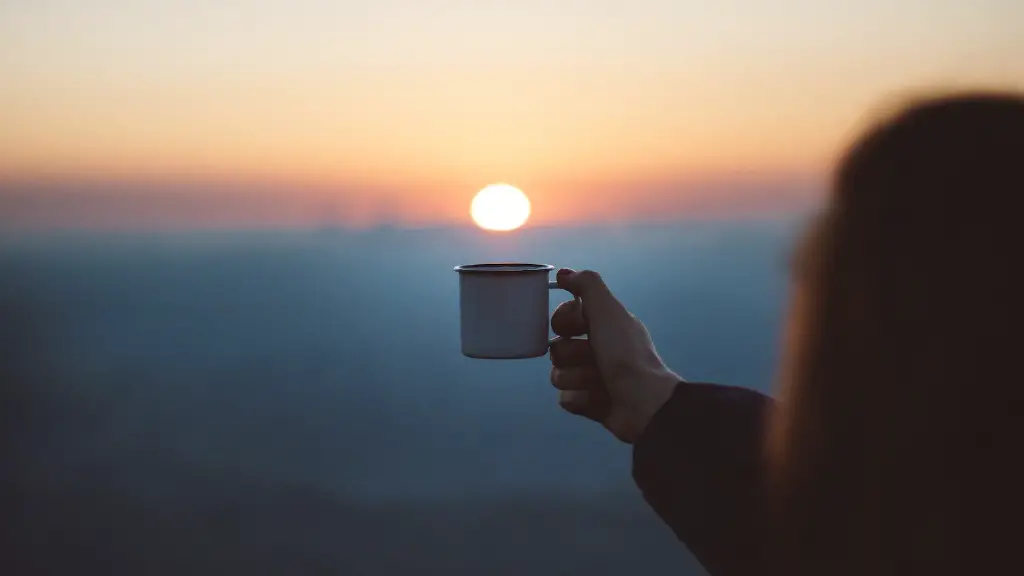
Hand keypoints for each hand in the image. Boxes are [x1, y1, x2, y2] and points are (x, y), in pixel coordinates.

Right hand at [549, 268, 681, 443]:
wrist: (642, 402)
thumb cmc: (626, 353)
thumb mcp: (608, 310)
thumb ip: (586, 285)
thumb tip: (563, 273)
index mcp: (603, 325)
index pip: (561, 318)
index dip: (564, 321)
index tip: (579, 325)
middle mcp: (596, 349)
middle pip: (556, 347)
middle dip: (572, 354)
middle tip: (594, 357)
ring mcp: (591, 378)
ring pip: (558, 374)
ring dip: (578, 377)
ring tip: (600, 382)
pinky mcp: (588, 403)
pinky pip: (566, 398)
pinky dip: (581, 399)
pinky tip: (598, 400)